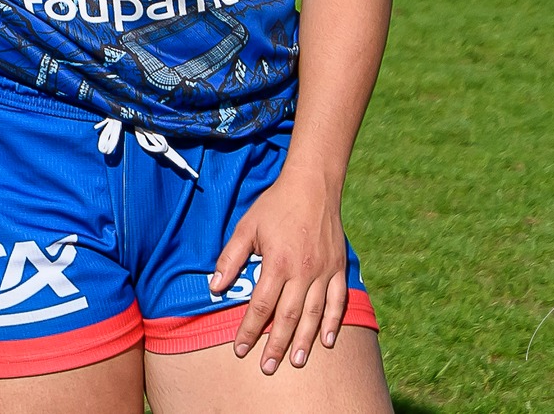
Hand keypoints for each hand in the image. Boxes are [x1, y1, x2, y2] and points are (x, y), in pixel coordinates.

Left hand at [207, 167, 351, 374]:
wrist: (312, 186)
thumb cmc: (275, 206)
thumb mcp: (246, 228)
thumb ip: (230, 259)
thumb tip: (214, 288)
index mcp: (277, 263)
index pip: (260, 306)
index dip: (249, 330)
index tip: (240, 349)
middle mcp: (303, 272)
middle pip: (288, 317)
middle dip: (276, 345)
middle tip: (268, 368)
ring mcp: (324, 271)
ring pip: (314, 314)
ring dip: (304, 341)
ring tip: (296, 362)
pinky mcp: (339, 268)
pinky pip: (338, 301)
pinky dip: (334, 322)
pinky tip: (327, 341)